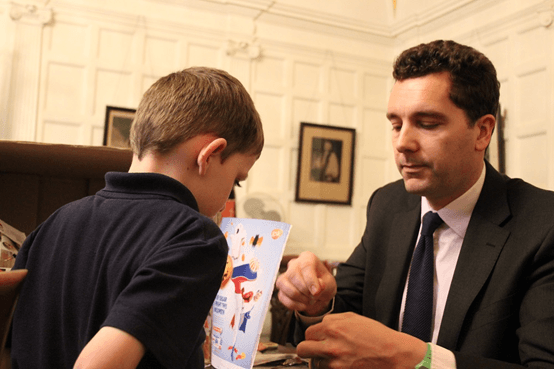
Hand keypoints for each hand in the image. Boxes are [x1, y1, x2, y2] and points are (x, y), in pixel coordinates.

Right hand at [276, 251, 335, 315]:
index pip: (305, 265)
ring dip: (299, 298)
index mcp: (307, 258)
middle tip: (315, 297)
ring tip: (310, 300)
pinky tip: (304, 304)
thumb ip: (324, 285)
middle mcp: (294, 264)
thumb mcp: (329, 284)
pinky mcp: (281, 288)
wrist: (318, 294)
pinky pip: (282, 296)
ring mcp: (285, 275)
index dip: (310, 280)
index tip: (316, 292)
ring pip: (283, 285)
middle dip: (304, 290)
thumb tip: (316, 290)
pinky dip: (295, 304)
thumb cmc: (323, 285)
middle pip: (293, 275)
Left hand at [296, 312, 426, 368]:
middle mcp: (330, 343)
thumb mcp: (354, 318)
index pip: (308, 332)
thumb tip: (322, 324)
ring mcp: (334, 361)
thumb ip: (334, 320)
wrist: (393, 354)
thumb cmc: (377, 336)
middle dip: (308, 349)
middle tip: (317, 350)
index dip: (314, 336)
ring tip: (333, 359)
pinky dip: (329, 368)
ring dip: (320, 361)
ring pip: (313, 363)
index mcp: (332, 326)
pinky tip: (339, 364)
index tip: (318, 339)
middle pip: (303, 348)